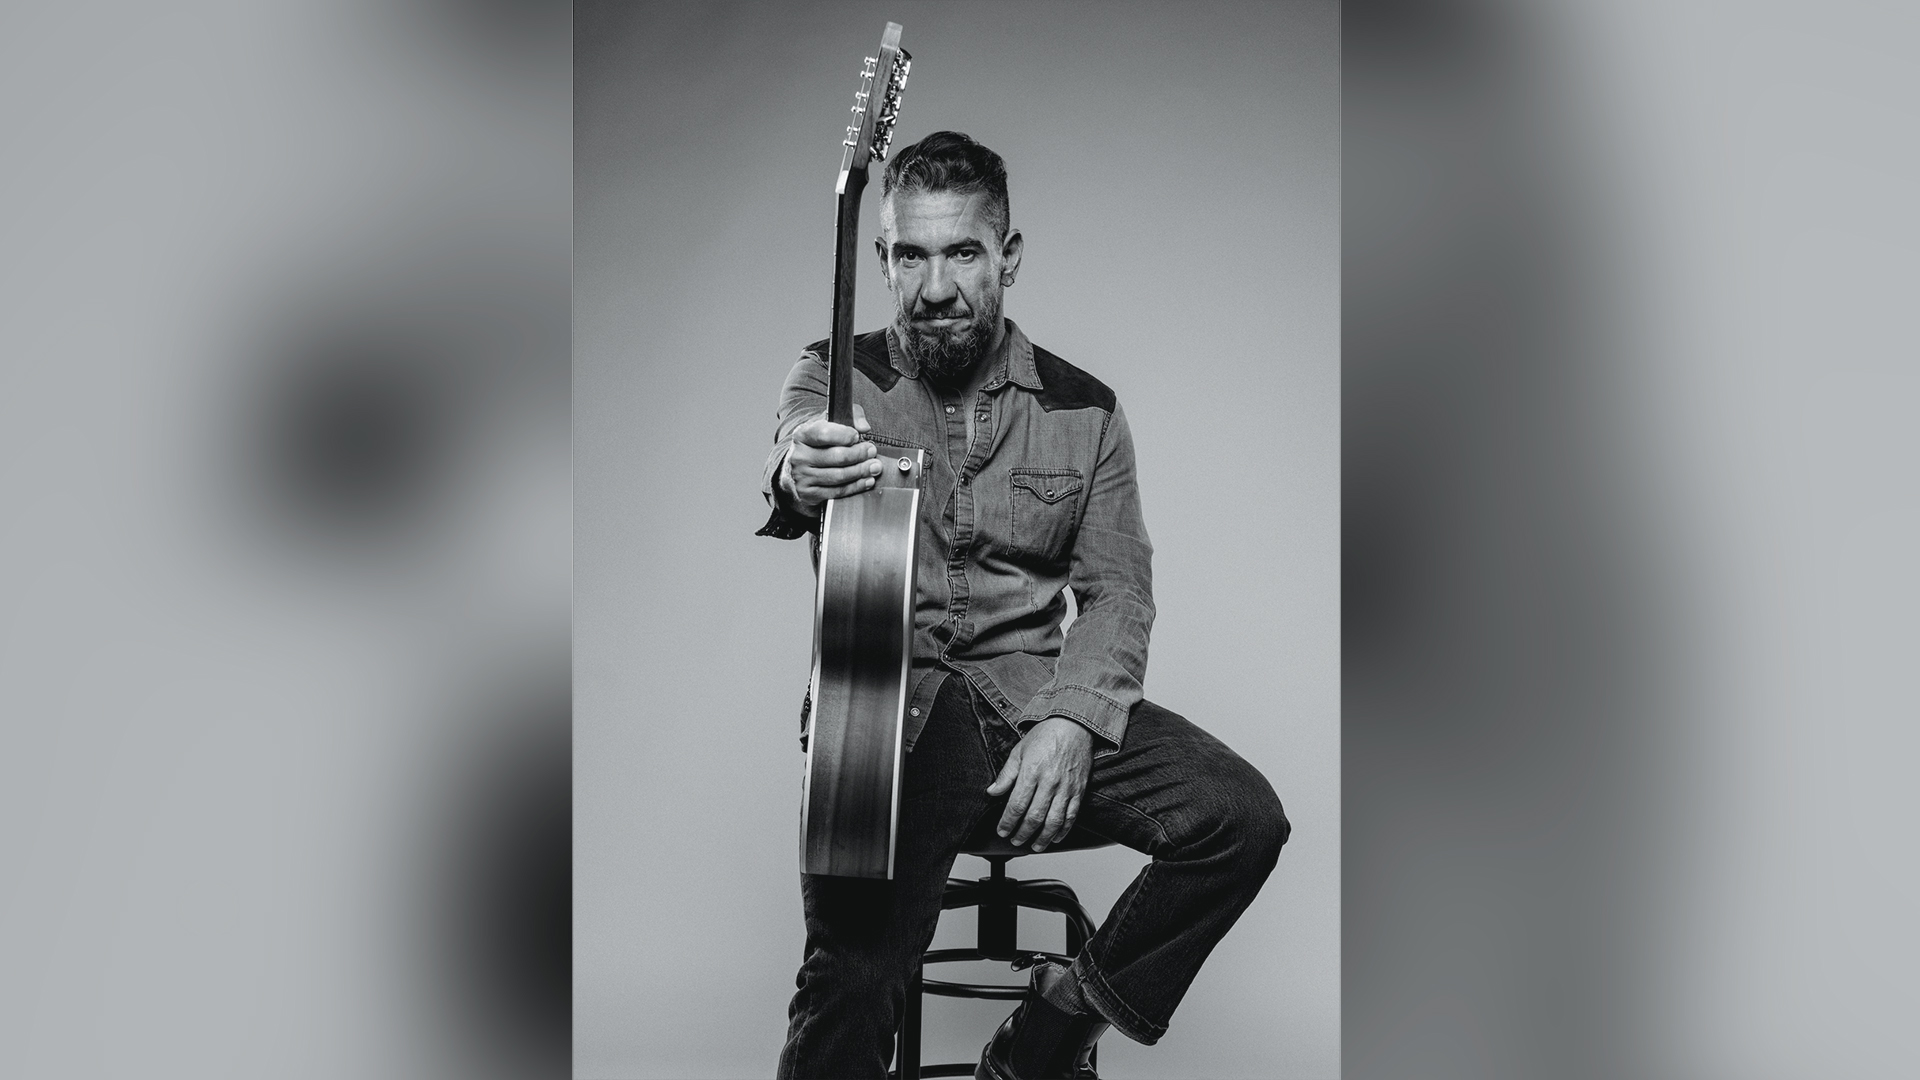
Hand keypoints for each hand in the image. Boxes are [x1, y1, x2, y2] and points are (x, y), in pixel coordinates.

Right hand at [781, 404, 878, 514]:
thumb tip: (864, 427)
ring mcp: (802, 477)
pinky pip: (838, 491)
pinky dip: (856, 486)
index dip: (845, 435)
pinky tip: (867, 480)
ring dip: (861, 471)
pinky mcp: (808, 493)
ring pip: (839, 476)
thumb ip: (850, 416)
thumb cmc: (820, 444)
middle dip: (860, 454)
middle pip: (837, 456)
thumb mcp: (830, 423)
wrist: (798, 470)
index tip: (857, 436)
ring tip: (875, 466)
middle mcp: (799, 456)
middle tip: (872, 452)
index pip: (824, 434)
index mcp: (802, 435)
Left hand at [986, 716, 1092, 851]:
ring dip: (1043, 838)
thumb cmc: (1046, 736)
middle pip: (1034, 817)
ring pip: (1054, 821)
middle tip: (1015, 841)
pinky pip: (1071, 816)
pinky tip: (1056, 837)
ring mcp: (1066, 788)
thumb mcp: (1019, 751)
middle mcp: (1049, 782)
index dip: (1008, 822)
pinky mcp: (1079, 790)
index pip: (1017, 805)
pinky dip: (1063, 830)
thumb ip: (1006, 775)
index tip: (1002, 831)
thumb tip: (992, 792)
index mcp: (1031, 772)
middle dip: (1023, 833)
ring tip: (1034, 846)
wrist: (1074, 726)